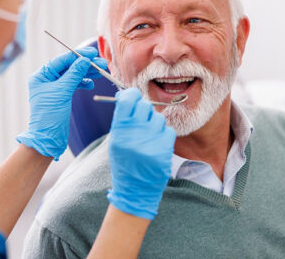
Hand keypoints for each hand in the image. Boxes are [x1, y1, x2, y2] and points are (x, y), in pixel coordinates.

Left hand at [16, 47, 106, 159]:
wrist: (48, 138)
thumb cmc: (49, 115)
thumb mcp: (63, 91)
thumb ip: (74, 74)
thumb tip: (84, 60)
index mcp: (41, 75)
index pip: (62, 60)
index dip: (78, 55)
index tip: (92, 53)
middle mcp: (46, 79)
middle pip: (69, 67)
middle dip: (85, 65)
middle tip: (101, 63)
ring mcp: (54, 88)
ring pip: (73, 75)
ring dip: (87, 73)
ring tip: (101, 72)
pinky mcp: (61, 96)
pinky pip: (74, 84)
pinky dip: (83, 83)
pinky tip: (91, 84)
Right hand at [107, 88, 175, 219]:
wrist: (134, 190)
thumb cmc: (124, 162)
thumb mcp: (116, 141)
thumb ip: (122, 119)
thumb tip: (127, 95)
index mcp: (119, 131)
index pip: (128, 100)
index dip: (132, 95)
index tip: (133, 97)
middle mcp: (134, 135)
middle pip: (144, 106)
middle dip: (144, 111)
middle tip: (142, 121)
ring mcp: (150, 142)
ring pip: (158, 118)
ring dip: (155, 125)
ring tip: (148, 138)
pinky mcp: (164, 150)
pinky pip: (168, 131)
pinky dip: (164, 136)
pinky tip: (156, 146)